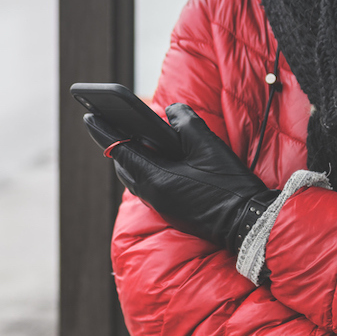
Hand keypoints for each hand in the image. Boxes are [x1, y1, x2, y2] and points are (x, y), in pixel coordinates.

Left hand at [83, 102, 278, 252]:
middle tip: (110, 123)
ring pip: (136, 178)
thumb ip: (185, 121)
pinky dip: (147, 170)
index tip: (89, 115)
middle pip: (124, 165)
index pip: (120, 150)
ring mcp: (162, 207)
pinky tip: (157, 161)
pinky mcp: (172, 212)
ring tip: (132, 139)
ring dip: (132, 158)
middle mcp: (152, 195)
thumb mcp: (207, 145)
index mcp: (155, 178)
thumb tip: (170, 112)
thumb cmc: (228, 185)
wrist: (247, 223)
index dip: (104, 131)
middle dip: (117, 144)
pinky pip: (149, 187)